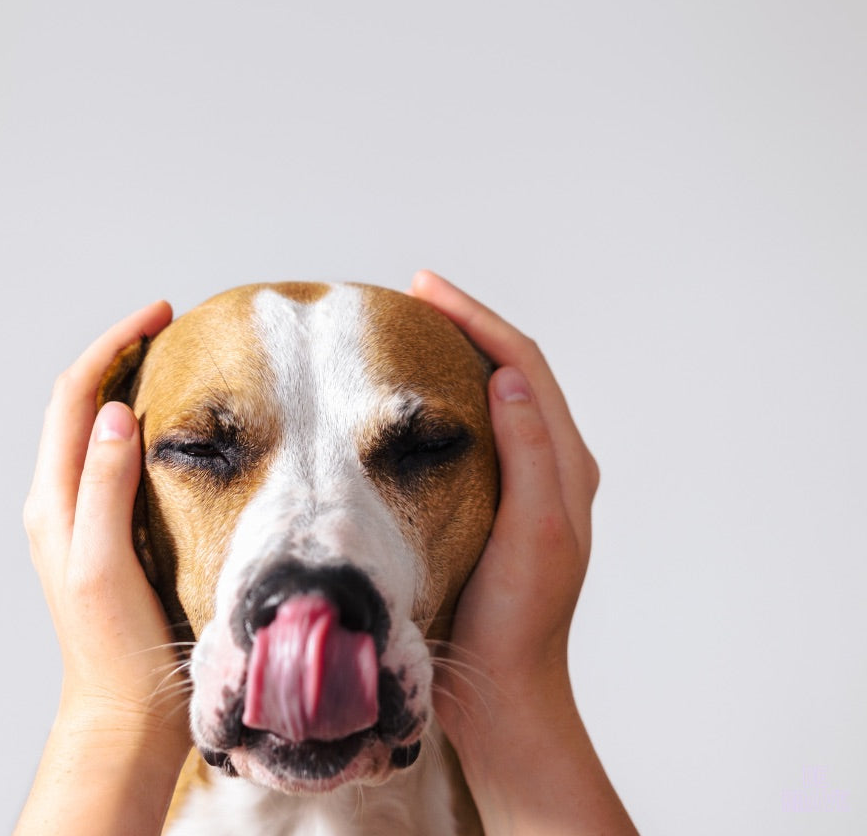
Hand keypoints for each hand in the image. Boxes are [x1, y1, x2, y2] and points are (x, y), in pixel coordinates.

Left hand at [16, 301, 189, 835]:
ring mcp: (80, 515)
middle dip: (118, 351)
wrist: (124, 713)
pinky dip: (138, 421)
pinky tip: (172, 424)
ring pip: (94, 425)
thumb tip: (113, 412)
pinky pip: (113, 455)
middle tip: (169, 324)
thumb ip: (105, 487)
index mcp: (55, 500)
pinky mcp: (105, 530)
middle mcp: (60, 499)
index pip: (75, 396)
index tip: (160, 315)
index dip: (113, 344)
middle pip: (79, 401)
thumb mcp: (107, 563)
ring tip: (172, 357)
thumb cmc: (117, 647)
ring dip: (126, 381)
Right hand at [411, 271, 634, 833]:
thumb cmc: (518, 620)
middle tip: (414, 295)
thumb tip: (506, 379)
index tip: (425, 288)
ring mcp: (523, 482)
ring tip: (413, 329)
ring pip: (495, 394)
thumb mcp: (534, 535)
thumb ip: (531, 456)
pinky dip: (449, 395)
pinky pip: (476, 428)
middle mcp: (551, 464)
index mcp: (566, 464)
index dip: (477, 318)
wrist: (504, 690)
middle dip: (467, 324)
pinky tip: (414, 397)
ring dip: (459, 353)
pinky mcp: (495, 501)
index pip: (522, 364)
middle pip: (511, 368)